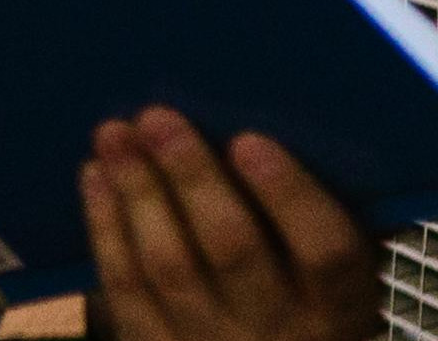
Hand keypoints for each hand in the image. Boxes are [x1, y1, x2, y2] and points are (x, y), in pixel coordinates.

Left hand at [76, 108, 384, 340]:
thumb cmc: (304, 298)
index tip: (248, 140)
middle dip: (191, 177)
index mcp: (341, 305)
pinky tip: (97, 176)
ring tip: (115, 133)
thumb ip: (314, 217)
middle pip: (233, 250)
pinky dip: (107, 228)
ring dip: (137, 192)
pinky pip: (126, 291)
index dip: (287, 194)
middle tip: (158, 117)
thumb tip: (263, 123)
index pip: (325, 251)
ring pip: (169, 267)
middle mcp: (280, 331)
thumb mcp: (335, 276)